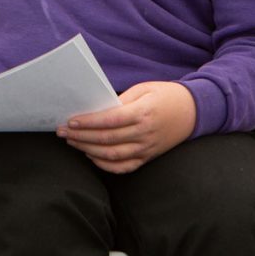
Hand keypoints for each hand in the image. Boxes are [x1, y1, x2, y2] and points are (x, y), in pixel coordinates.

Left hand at [57, 80, 196, 173]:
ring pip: (112, 156)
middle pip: (106, 139)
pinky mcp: (148, 157)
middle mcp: (144, 134)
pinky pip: (124, 167)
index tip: (70, 121)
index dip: (87, 122)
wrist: (193, 112)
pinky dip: (105, 165)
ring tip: (72, 142)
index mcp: (142, 113)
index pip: (109, 120)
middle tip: (62, 132)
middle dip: (81, 136)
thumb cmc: (166, 95)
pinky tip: (91, 156)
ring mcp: (146, 149)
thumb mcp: (144, 88)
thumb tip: (98, 109)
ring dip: (88, 150)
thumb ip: (121, 100)